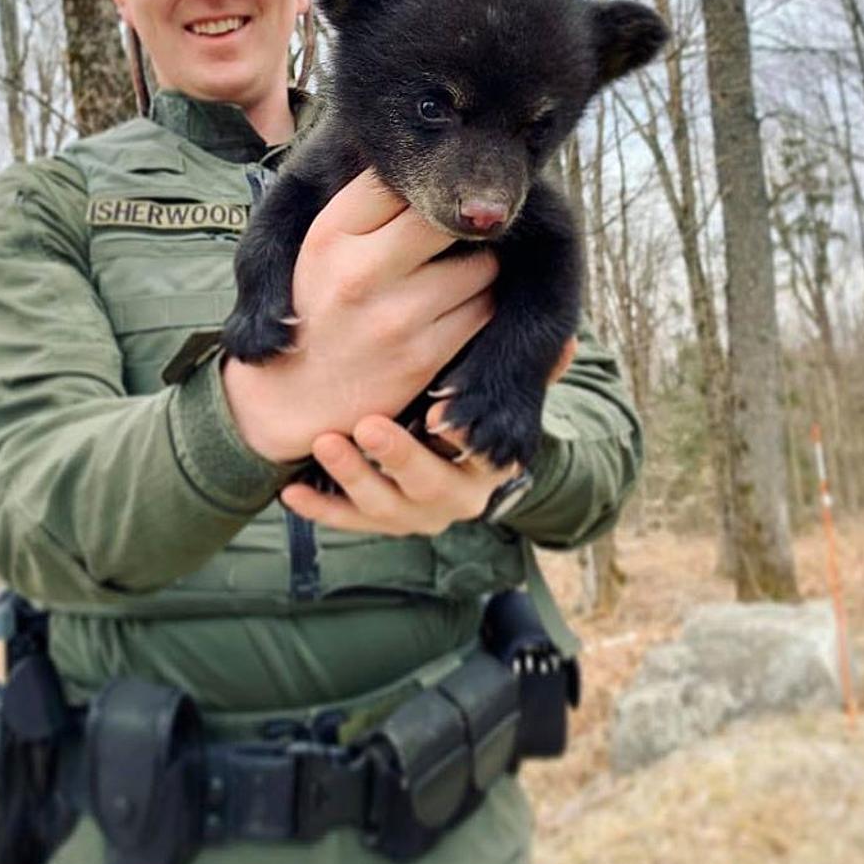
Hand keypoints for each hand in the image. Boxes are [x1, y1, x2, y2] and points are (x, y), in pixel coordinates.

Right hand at [222, 170, 497, 462]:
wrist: (292, 399)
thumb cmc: (314, 309)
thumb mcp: (319, 250)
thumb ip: (365, 209)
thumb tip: (425, 168)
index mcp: (329, 235)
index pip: (397, 180)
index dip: (422, 183)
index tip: (428, 193)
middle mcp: (360, 272)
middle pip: (447, 217)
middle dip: (458, 223)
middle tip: (454, 234)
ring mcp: (396, 317)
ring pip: (480, 264)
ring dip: (478, 266)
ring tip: (454, 273)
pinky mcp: (423, 357)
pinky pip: (483, 311)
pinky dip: (480, 305)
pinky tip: (457, 308)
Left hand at [279, 335, 578, 535]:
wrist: (445, 452)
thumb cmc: (469, 405)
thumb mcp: (496, 389)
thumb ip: (521, 367)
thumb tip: (570, 342)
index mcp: (488, 466)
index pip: (482, 460)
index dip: (462, 443)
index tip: (439, 422)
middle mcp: (456, 497)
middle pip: (430, 486)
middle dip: (398, 459)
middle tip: (369, 426)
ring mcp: (414, 515)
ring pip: (384, 509)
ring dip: (353, 479)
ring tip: (326, 442)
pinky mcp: (375, 520)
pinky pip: (346, 522)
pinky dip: (320, 508)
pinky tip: (292, 490)